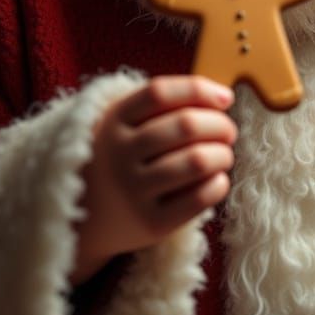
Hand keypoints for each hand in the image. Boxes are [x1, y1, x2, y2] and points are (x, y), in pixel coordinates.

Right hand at [71, 75, 235, 283]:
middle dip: (219, 125)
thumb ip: (166, 103)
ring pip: (196, 161)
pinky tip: (217, 180)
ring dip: (222, 154)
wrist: (86, 216)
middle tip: (228, 132)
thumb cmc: (124, 157)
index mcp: (114, 121)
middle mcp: (118, 154)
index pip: (160, 93)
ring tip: (223, 155)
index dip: (199, 90)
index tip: (224, 99)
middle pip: (185, 125)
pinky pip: (198, 198)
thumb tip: (223, 96)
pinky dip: (219, 184)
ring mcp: (131, 191)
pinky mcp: (149, 224)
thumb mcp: (127, 123)